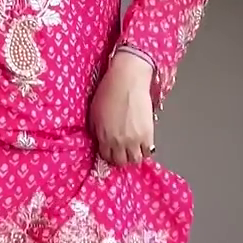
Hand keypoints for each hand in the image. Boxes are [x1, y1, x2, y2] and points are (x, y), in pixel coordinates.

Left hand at [90, 50, 155, 166]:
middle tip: (122, 151)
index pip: (106, 157)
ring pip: (135, 159)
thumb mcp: (94, 113)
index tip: (111, 151)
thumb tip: (100, 139)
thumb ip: (97, 130)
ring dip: (133, 155)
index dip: (109, 154)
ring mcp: (134, 140)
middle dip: (120, 157)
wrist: (128, 81)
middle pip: (121, 161)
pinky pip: (148, 151)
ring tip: (133, 148)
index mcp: (104, 136)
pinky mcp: (148, 134)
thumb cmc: (109, 91)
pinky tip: (143, 143)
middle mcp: (118, 142)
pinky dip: (145, 150)